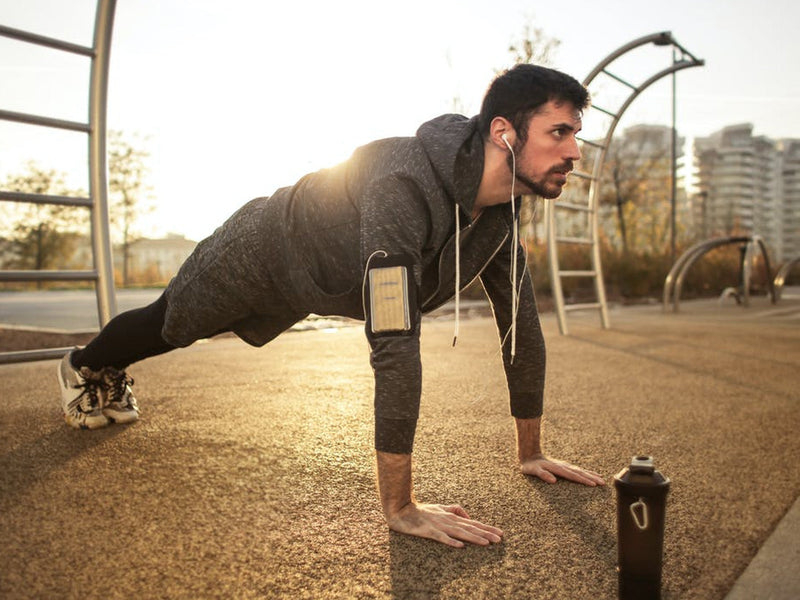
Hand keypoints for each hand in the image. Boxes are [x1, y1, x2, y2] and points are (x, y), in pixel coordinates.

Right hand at [386, 502, 503, 547]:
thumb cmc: (422, 511)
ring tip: (486, 543)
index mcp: (452, 516)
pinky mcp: (428, 531)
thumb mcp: (440, 507)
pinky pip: (441, 537)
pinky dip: (451, 541)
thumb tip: (468, 516)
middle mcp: (448, 520)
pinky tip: (460, 546)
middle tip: (499, 539)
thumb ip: (455, 510)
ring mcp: (439, 526)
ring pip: (460, 532)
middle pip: (470, 528)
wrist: (401, 510)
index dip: (487, 528)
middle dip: (486, 533)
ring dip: (474, 538)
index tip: (500, 533)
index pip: (473, 523)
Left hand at [521, 454, 605, 486]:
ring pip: (581, 471)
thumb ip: (542, 474)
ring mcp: (565, 465)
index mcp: (557, 468)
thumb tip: (553, 481)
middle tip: (603, 483)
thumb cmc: (530, 465)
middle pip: (580, 472)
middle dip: (591, 478)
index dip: (583, 480)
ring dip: (591, 475)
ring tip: (602, 480)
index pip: (572, 475)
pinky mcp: (565, 466)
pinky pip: (578, 470)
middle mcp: (563, 466)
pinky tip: (593, 474)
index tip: (593, 485)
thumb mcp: (533, 470)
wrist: (529, 454)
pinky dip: (586, 472)